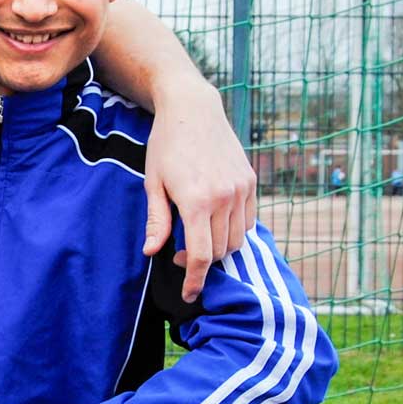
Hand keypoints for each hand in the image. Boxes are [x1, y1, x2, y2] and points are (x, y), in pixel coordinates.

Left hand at [141, 84, 255, 301]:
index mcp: (197, 201)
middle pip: (221, 251)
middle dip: (202, 264)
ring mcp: (241, 189)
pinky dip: (234, 230)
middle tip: (181, 257)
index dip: (195, 281)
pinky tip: (215, 223)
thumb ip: (157, 221)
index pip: (201, 256)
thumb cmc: (166, 146)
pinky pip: (248, 220)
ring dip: (219, 248)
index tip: (189, 294)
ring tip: (198, 239)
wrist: (193, 109)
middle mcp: (224, 197)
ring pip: (237, 239)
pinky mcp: (250, 181)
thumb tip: (152, 252)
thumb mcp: (153, 183)